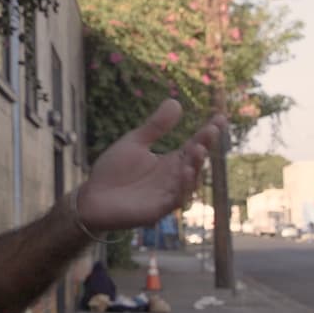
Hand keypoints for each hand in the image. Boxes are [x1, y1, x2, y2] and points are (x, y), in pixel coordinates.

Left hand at [76, 99, 225, 231]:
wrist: (92, 197)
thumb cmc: (113, 171)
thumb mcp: (135, 143)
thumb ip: (155, 126)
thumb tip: (175, 102)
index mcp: (170, 162)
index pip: (194, 145)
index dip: (208, 133)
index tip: (220, 117)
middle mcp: (174, 178)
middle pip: (195, 162)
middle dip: (204, 147)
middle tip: (209, 131)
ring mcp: (168, 194)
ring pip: (190, 181)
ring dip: (196, 166)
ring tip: (198, 149)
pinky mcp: (159, 209)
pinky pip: (176, 199)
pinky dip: (183, 187)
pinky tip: (185, 172)